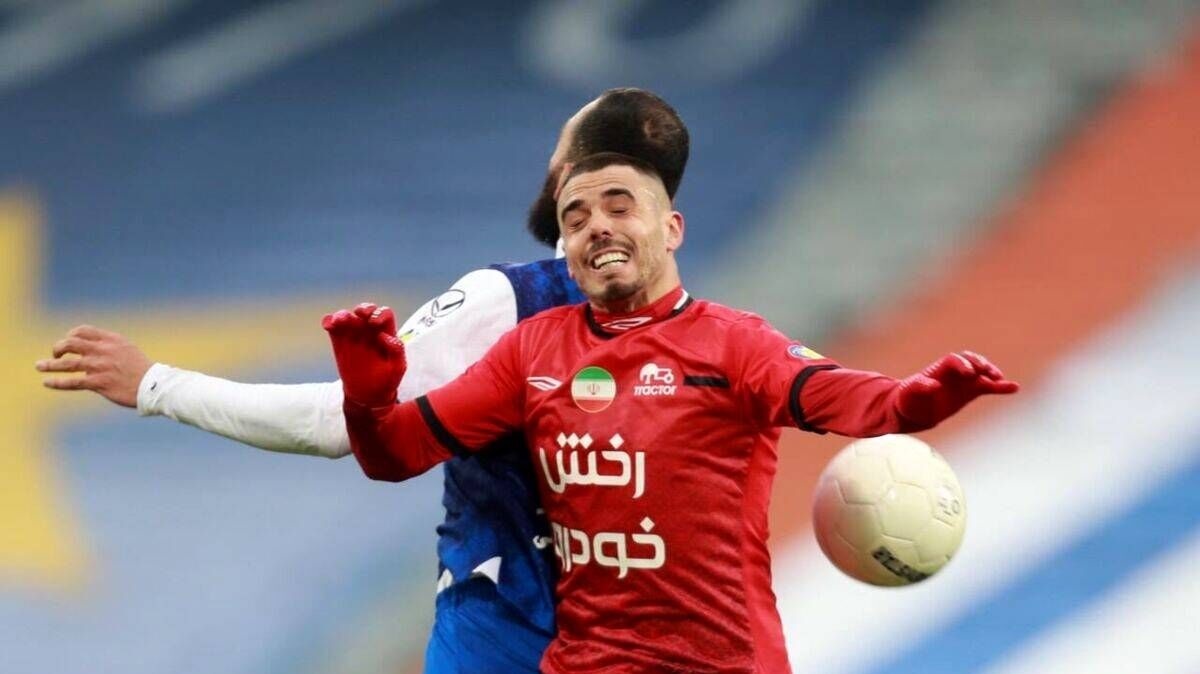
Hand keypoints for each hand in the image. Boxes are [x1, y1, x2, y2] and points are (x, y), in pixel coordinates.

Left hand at [35, 325, 151, 407]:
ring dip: (50, 364)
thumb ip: (109, 347)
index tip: (68, 344)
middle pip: (71, 343)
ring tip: (39, 366)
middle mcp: (103, 351)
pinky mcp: (99, 383)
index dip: (71, 335)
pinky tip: (47, 382)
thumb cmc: (141, 369)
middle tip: (55, 355)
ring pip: (67, 363)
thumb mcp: (127, 349)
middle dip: (58, 348)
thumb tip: (91, 350)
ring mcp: (100, 367)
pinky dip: (57, 382)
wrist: (154, 384)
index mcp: (111, 340)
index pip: (83, 331)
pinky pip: (72, 382)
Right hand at [323, 302, 405, 406]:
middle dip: (363, 309)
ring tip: (339, 322)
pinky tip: (328, 325)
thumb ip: (396, 350)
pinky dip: (329, 321)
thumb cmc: (387, 380)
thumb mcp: (398, 367)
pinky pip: (332, 325)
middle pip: (366, 310)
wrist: (368, 394)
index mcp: (386, 332)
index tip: (374, 323)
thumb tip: (384, 336)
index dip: (379, 313)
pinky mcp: (339, 340)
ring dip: (342, 315)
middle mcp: (369, 329)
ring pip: (347, 316)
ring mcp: (353, 333)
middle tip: (360, 316)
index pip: (384, 313)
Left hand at [895, 351, 1018, 429]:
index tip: (969, 375)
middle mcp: (953, 372)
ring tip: (1000, 380)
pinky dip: (1000, 387)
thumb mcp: (909, 393)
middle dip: (979, 364)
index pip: (954, 360)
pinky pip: (988, 387)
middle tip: (985, 373)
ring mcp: (963, 381)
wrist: (910, 411)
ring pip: (981, 372)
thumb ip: (920, 387)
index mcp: (938, 369)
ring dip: (992, 373)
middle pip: (970, 360)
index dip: (963, 364)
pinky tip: (1014, 388)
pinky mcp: (970, 392)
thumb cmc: (907, 399)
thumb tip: (935, 386)